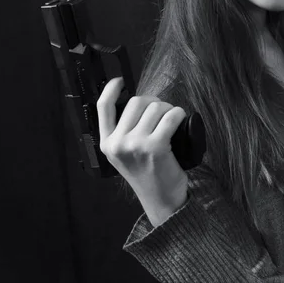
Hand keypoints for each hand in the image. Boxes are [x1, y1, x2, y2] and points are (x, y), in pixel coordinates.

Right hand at [96, 76, 189, 226]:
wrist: (163, 201)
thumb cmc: (148, 174)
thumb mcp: (124, 155)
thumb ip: (123, 132)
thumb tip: (138, 103)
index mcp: (107, 144)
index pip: (103, 107)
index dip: (111, 89)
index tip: (120, 81)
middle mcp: (118, 144)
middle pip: (136, 101)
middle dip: (153, 101)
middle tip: (162, 112)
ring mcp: (135, 145)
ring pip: (155, 107)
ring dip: (168, 109)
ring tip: (171, 120)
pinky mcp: (155, 147)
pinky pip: (171, 116)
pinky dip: (179, 114)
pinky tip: (180, 120)